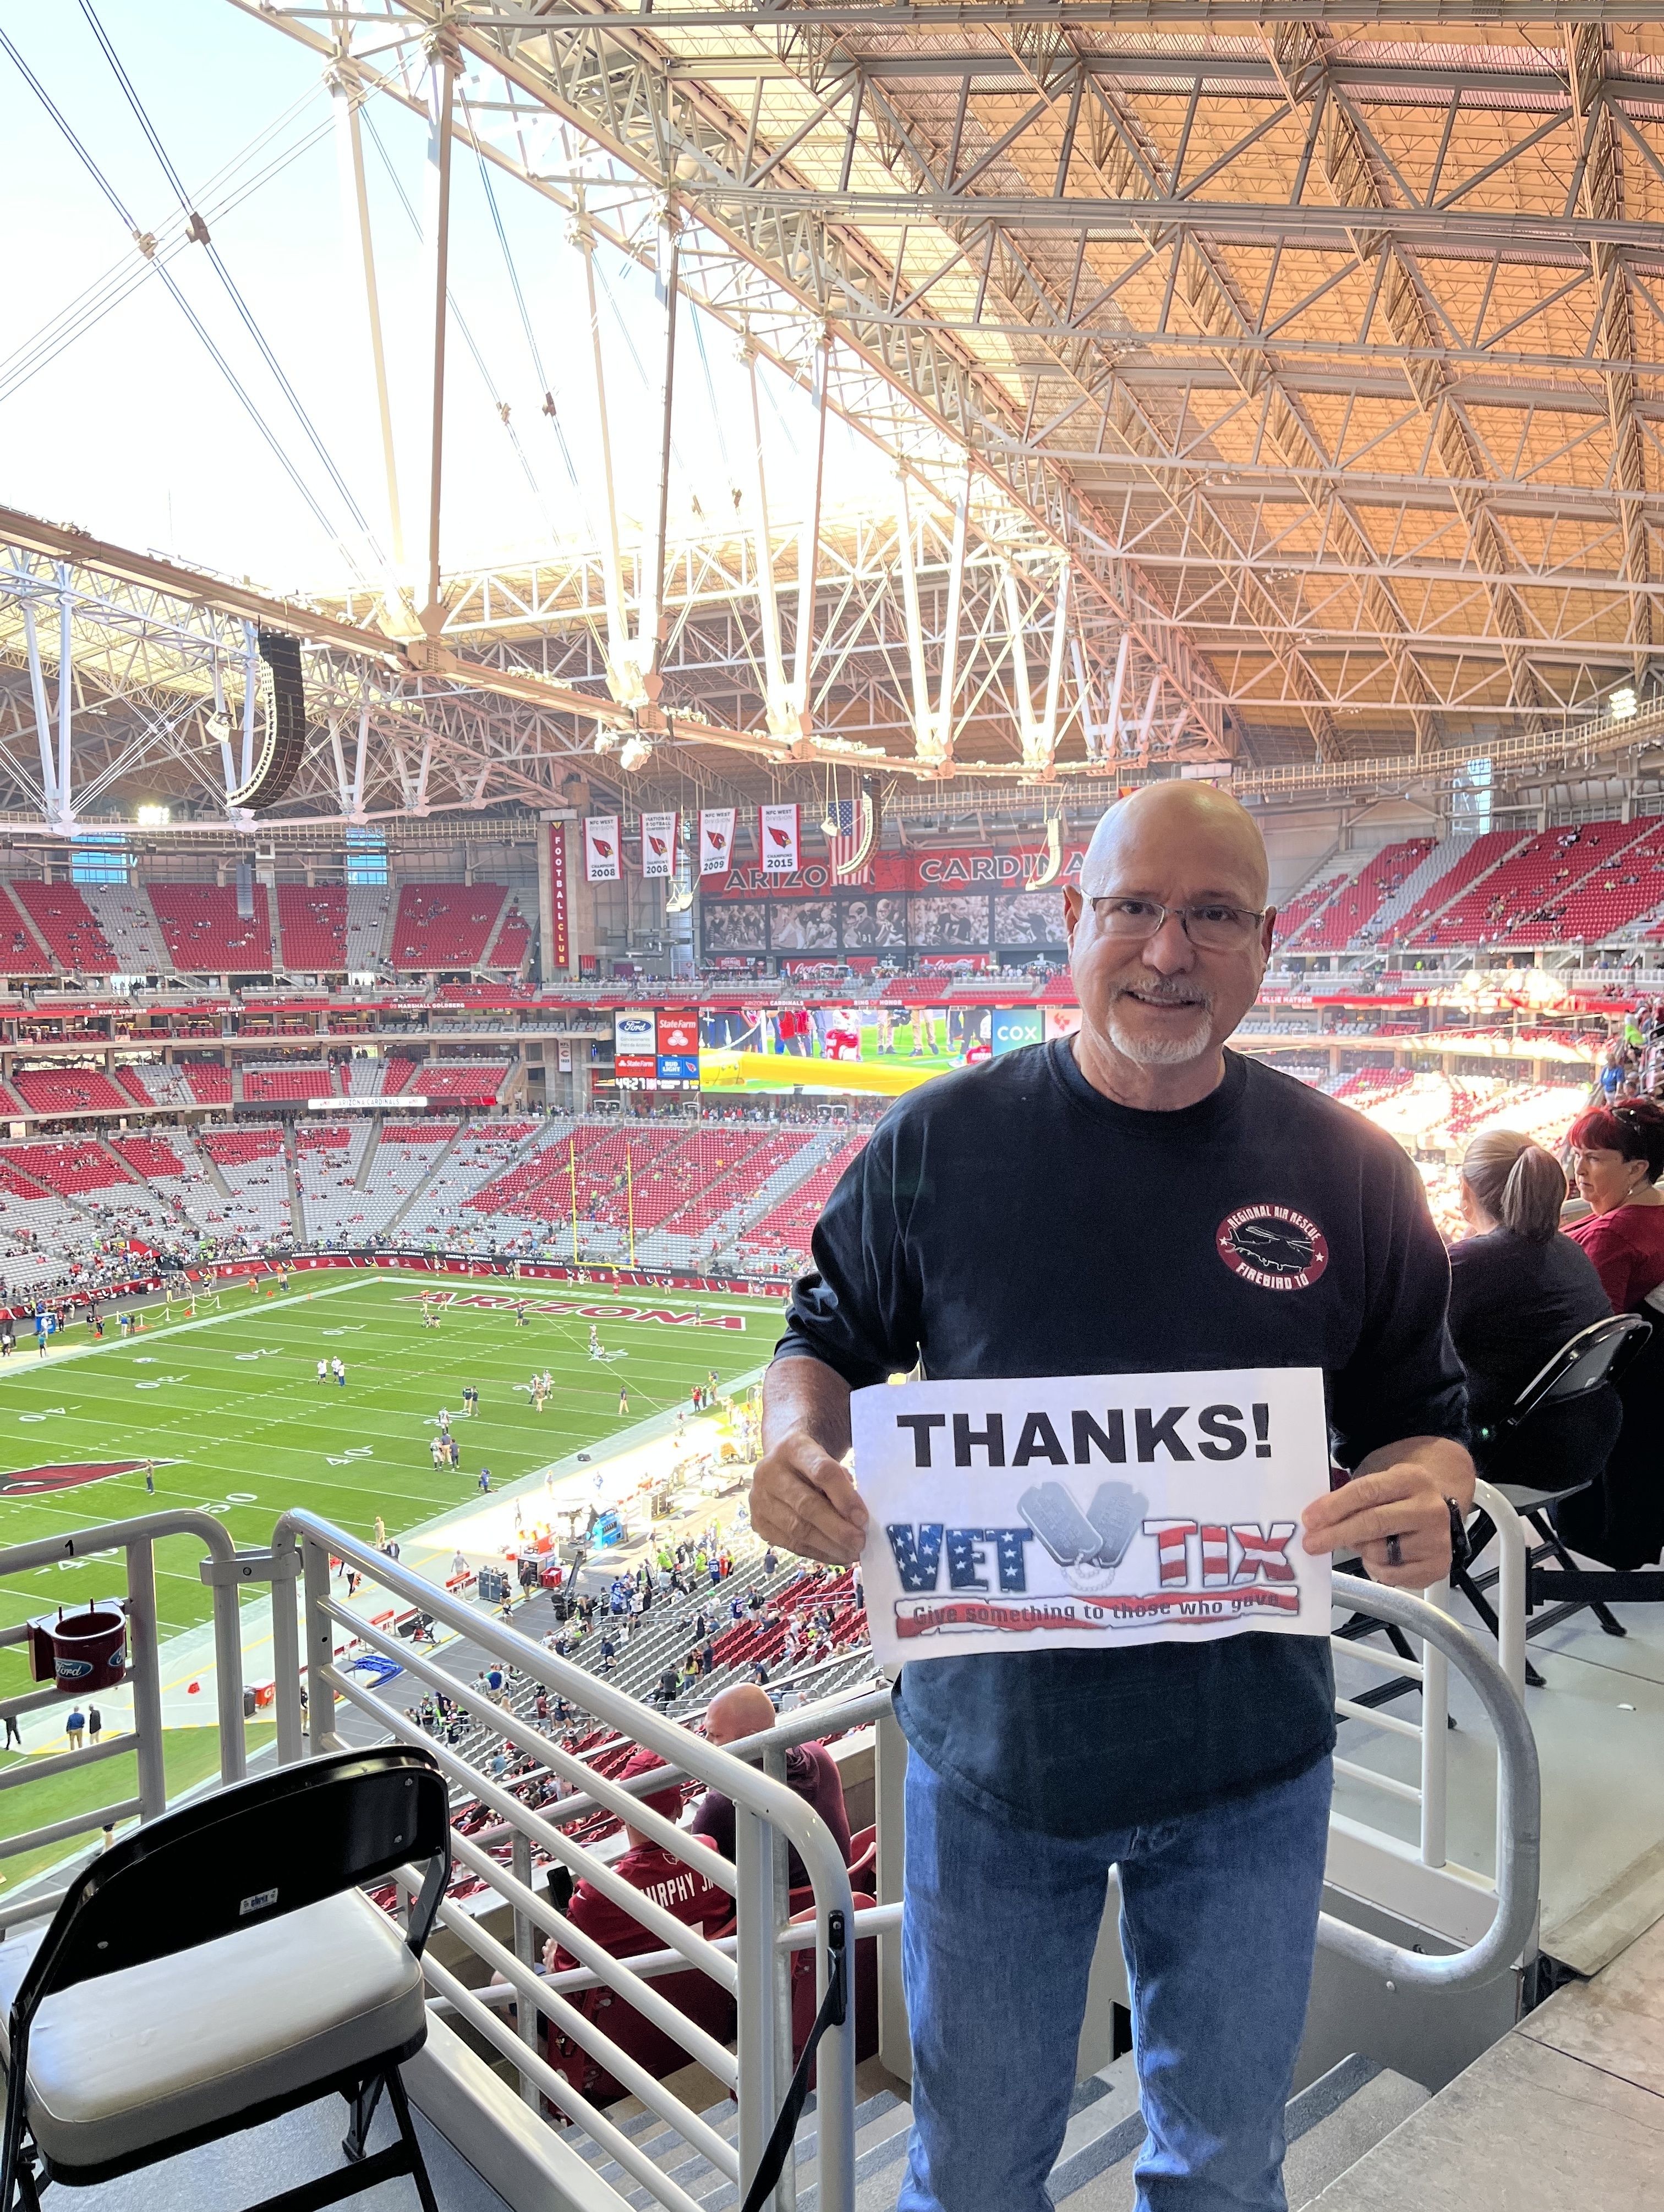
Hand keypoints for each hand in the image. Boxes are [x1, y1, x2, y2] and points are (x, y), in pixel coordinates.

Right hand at [750, 1427, 867, 1564]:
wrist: (781, 1461)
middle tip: (860, 1542)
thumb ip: (843, 1483)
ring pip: (796, 1529)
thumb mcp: (829, 1460)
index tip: (863, 1518)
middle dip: (837, 1528)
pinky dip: (816, 1552)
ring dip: (828, 1545)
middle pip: (806, 1505)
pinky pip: (790, 1544)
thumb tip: (857, 1521)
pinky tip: (835, 1554)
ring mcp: (759, 1499)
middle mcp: (769, 1472)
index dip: (844, 1497)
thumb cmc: (813, 1463)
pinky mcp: (758, 1522)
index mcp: (793, 1447)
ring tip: (851, 1553)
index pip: (822, 1472)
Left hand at [1300, 1436, 1469, 1588]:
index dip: (1335, 1506)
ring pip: (1380, 1551)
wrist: (1434, 1513)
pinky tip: (1381, 1556)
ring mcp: (1436, 1540)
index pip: (1367, 1491)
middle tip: (1311, 1542)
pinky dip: (1376, 1568)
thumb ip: (1351, 1499)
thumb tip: (1317, 1522)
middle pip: (1374, 1522)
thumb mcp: (1380, 1486)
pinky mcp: (1437, 1566)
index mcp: (1412, 1479)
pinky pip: (1391, 1574)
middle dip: (1337, 1534)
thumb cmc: (1397, 1500)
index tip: (1310, 1519)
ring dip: (1360, 1550)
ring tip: (1363, 1542)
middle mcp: (1430, 1509)